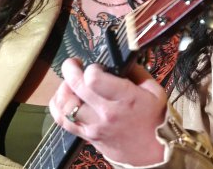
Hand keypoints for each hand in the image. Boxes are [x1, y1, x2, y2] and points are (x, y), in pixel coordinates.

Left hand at [49, 58, 168, 165]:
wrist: (153, 154)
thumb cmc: (155, 120)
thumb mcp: (154, 91)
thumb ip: (136, 71)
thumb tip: (117, 58)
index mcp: (125, 99)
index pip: (94, 78)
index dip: (91, 67)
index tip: (97, 67)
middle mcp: (106, 113)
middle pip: (76, 87)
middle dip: (70, 69)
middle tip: (73, 64)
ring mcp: (93, 126)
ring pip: (65, 104)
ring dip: (63, 88)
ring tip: (70, 82)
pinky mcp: (86, 136)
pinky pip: (62, 120)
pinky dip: (57, 106)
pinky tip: (63, 98)